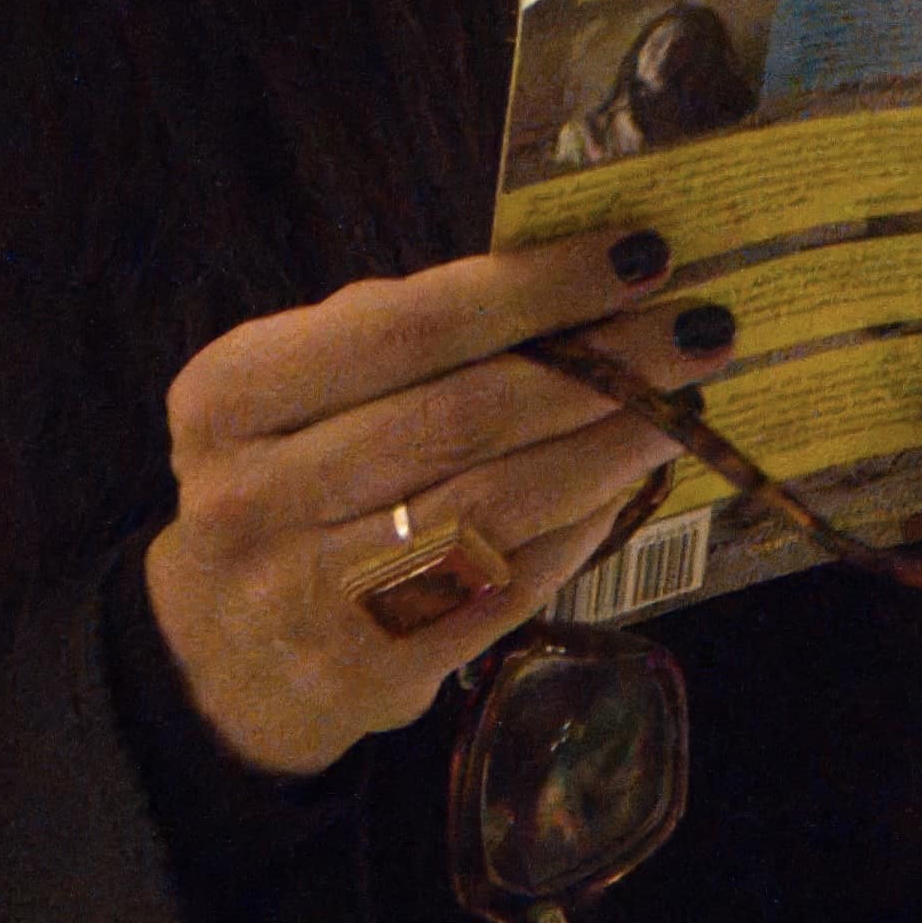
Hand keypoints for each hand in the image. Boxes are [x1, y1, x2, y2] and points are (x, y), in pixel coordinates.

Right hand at [136, 229, 728, 782]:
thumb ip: (403, 338)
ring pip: (497, 504)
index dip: (532, 288)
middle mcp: (255, 495)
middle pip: (463, 415)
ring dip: (610, 449)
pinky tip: (630, 486)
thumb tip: (574, 286)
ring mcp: (311, 593)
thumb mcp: (298, 394)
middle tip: (695, 329)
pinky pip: (507, 586)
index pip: (404, 328)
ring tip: (681, 404)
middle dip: (600, 366)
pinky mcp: (373, 668)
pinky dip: (581, 529)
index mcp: (230, 396)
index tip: (636, 254)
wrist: (226, 657)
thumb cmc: (288, 481)